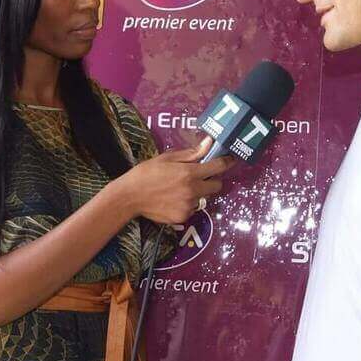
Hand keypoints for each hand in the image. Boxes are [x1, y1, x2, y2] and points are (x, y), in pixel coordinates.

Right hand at [113, 137, 234, 224]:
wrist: (129, 197)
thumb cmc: (146, 173)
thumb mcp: (166, 158)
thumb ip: (190, 153)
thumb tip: (208, 143)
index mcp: (189, 173)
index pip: (218, 167)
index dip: (227, 162)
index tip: (231, 160)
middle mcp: (193, 190)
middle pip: (216, 186)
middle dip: (211, 180)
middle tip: (199, 177)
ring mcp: (189, 206)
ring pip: (202, 198)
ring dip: (196, 193)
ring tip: (178, 190)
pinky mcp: (182, 217)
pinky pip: (191, 209)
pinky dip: (186, 204)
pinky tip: (172, 200)